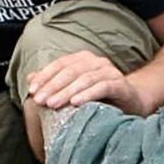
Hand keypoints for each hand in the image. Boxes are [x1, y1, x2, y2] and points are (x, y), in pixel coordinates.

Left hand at [25, 50, 149, 114]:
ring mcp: (110, 72)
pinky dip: (88, 94)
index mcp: (83, 60)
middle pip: (71, 71)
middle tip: (41, 100)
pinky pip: (103, 87)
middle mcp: (97, 62)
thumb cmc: (100, 97)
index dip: (45, 76)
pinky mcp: (121, 85)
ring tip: (54, 104)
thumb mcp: (74, 90)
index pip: (60, 64)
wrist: (132, 103)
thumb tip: (30, 78)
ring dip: (67, 91)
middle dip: (53, 86)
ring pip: (85, 78)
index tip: (32, 91)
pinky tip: (76, 103)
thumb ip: (53, 83)